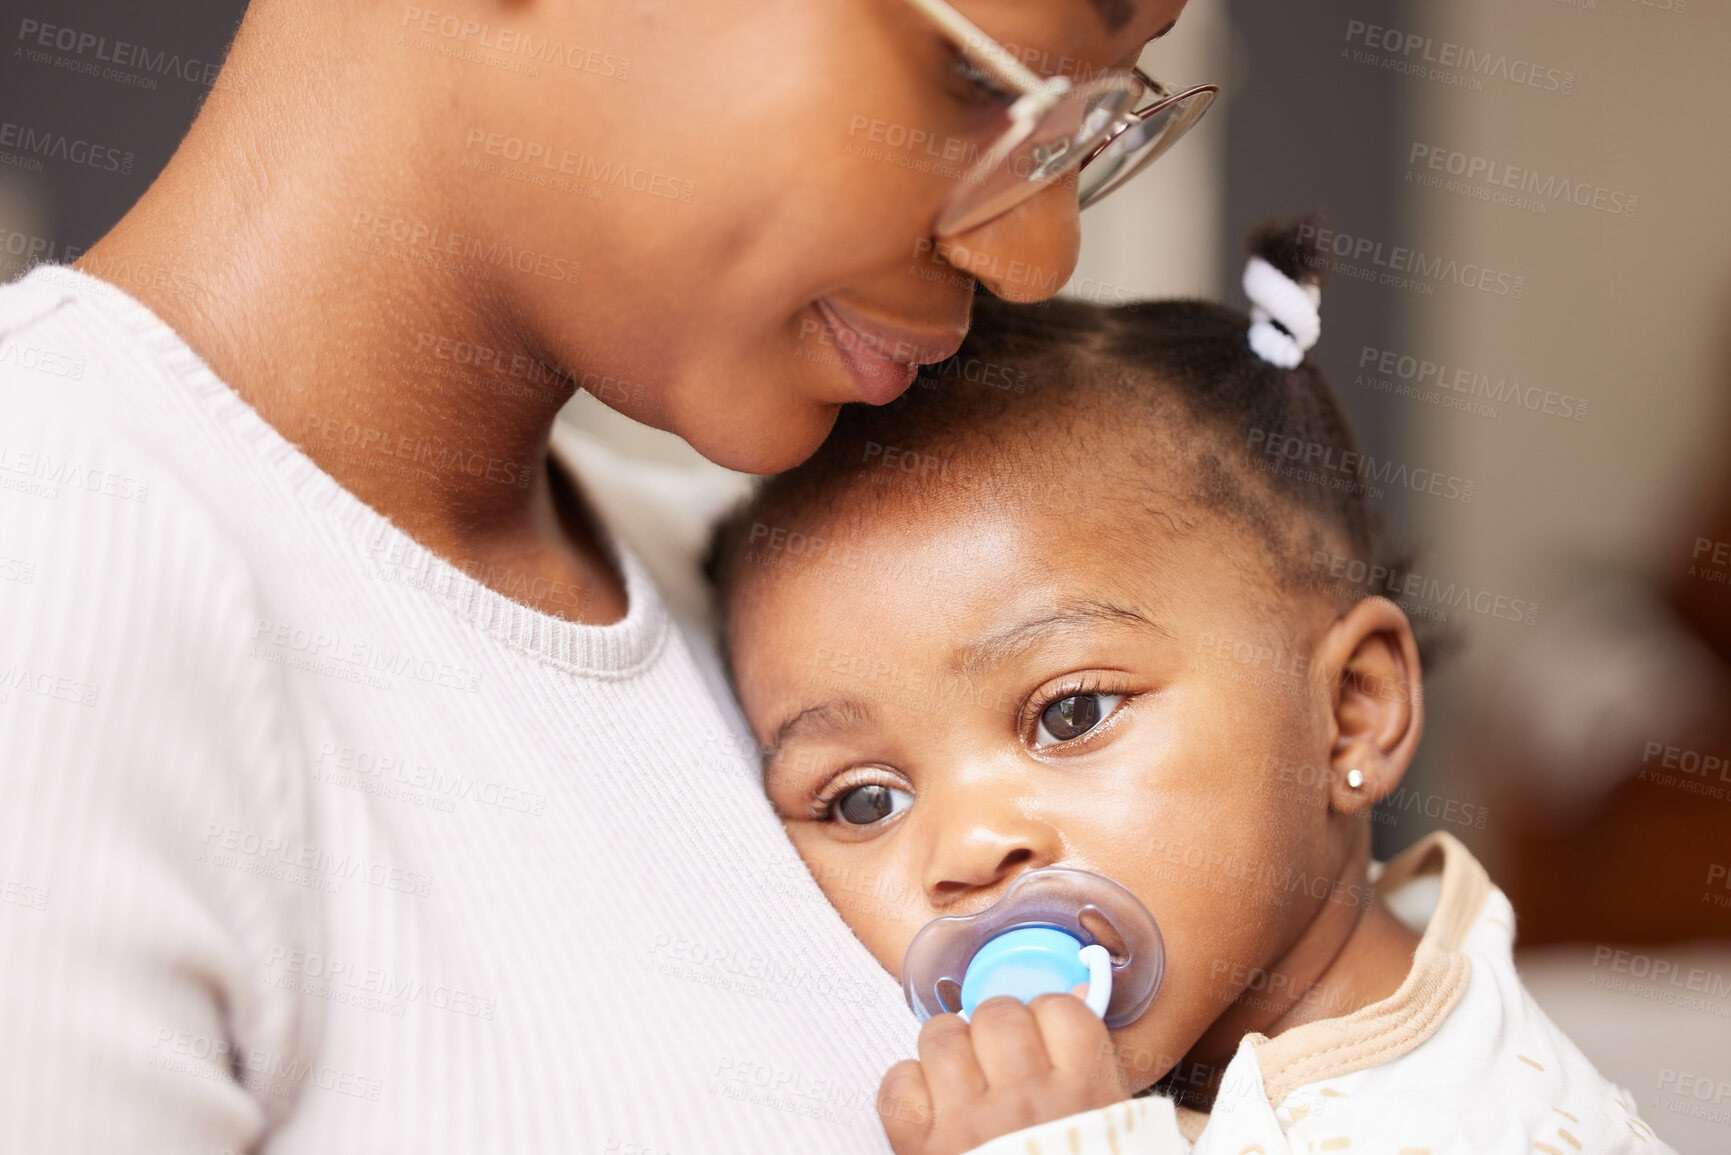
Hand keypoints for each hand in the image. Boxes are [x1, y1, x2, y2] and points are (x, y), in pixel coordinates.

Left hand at [877, 992, 1130, 1154]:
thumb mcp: (1115, 1131)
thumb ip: (1095, 1068)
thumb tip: (1077, 993)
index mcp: (1087, 1097)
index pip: (1061, 1008)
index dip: (1048, 1016)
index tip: (1045, 1035)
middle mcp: (1028, 1102)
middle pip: (998, 1013)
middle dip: (996, 1030)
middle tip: (1001, 1058)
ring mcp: (971, 1123)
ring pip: (941, 1036)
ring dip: (949, 1051)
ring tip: (963, 1079)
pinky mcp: (924, 1150)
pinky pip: (899, 1082)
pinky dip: (908, 1087)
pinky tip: (931, 1107)